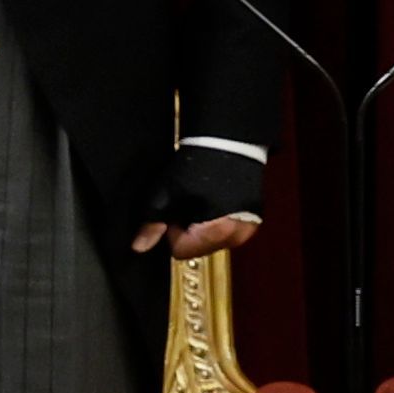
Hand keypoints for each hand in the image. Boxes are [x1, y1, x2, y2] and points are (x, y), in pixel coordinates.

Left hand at [131, 142, 264, 259]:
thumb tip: (139, 246)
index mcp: (218, 232)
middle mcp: (237, 235)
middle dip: (190, 232)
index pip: (182, 251)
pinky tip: (217, 200)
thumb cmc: (198, 166)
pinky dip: (220, 221)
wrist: (230, 141)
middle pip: (199, 249)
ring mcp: (248, 228)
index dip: (172, 232)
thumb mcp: (167, 193)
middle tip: (190, 204)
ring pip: (214, 242)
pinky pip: (229, 232)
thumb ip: (153, 222)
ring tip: (204, 200)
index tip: (175, 211)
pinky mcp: (254, 218)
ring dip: (205, 228)